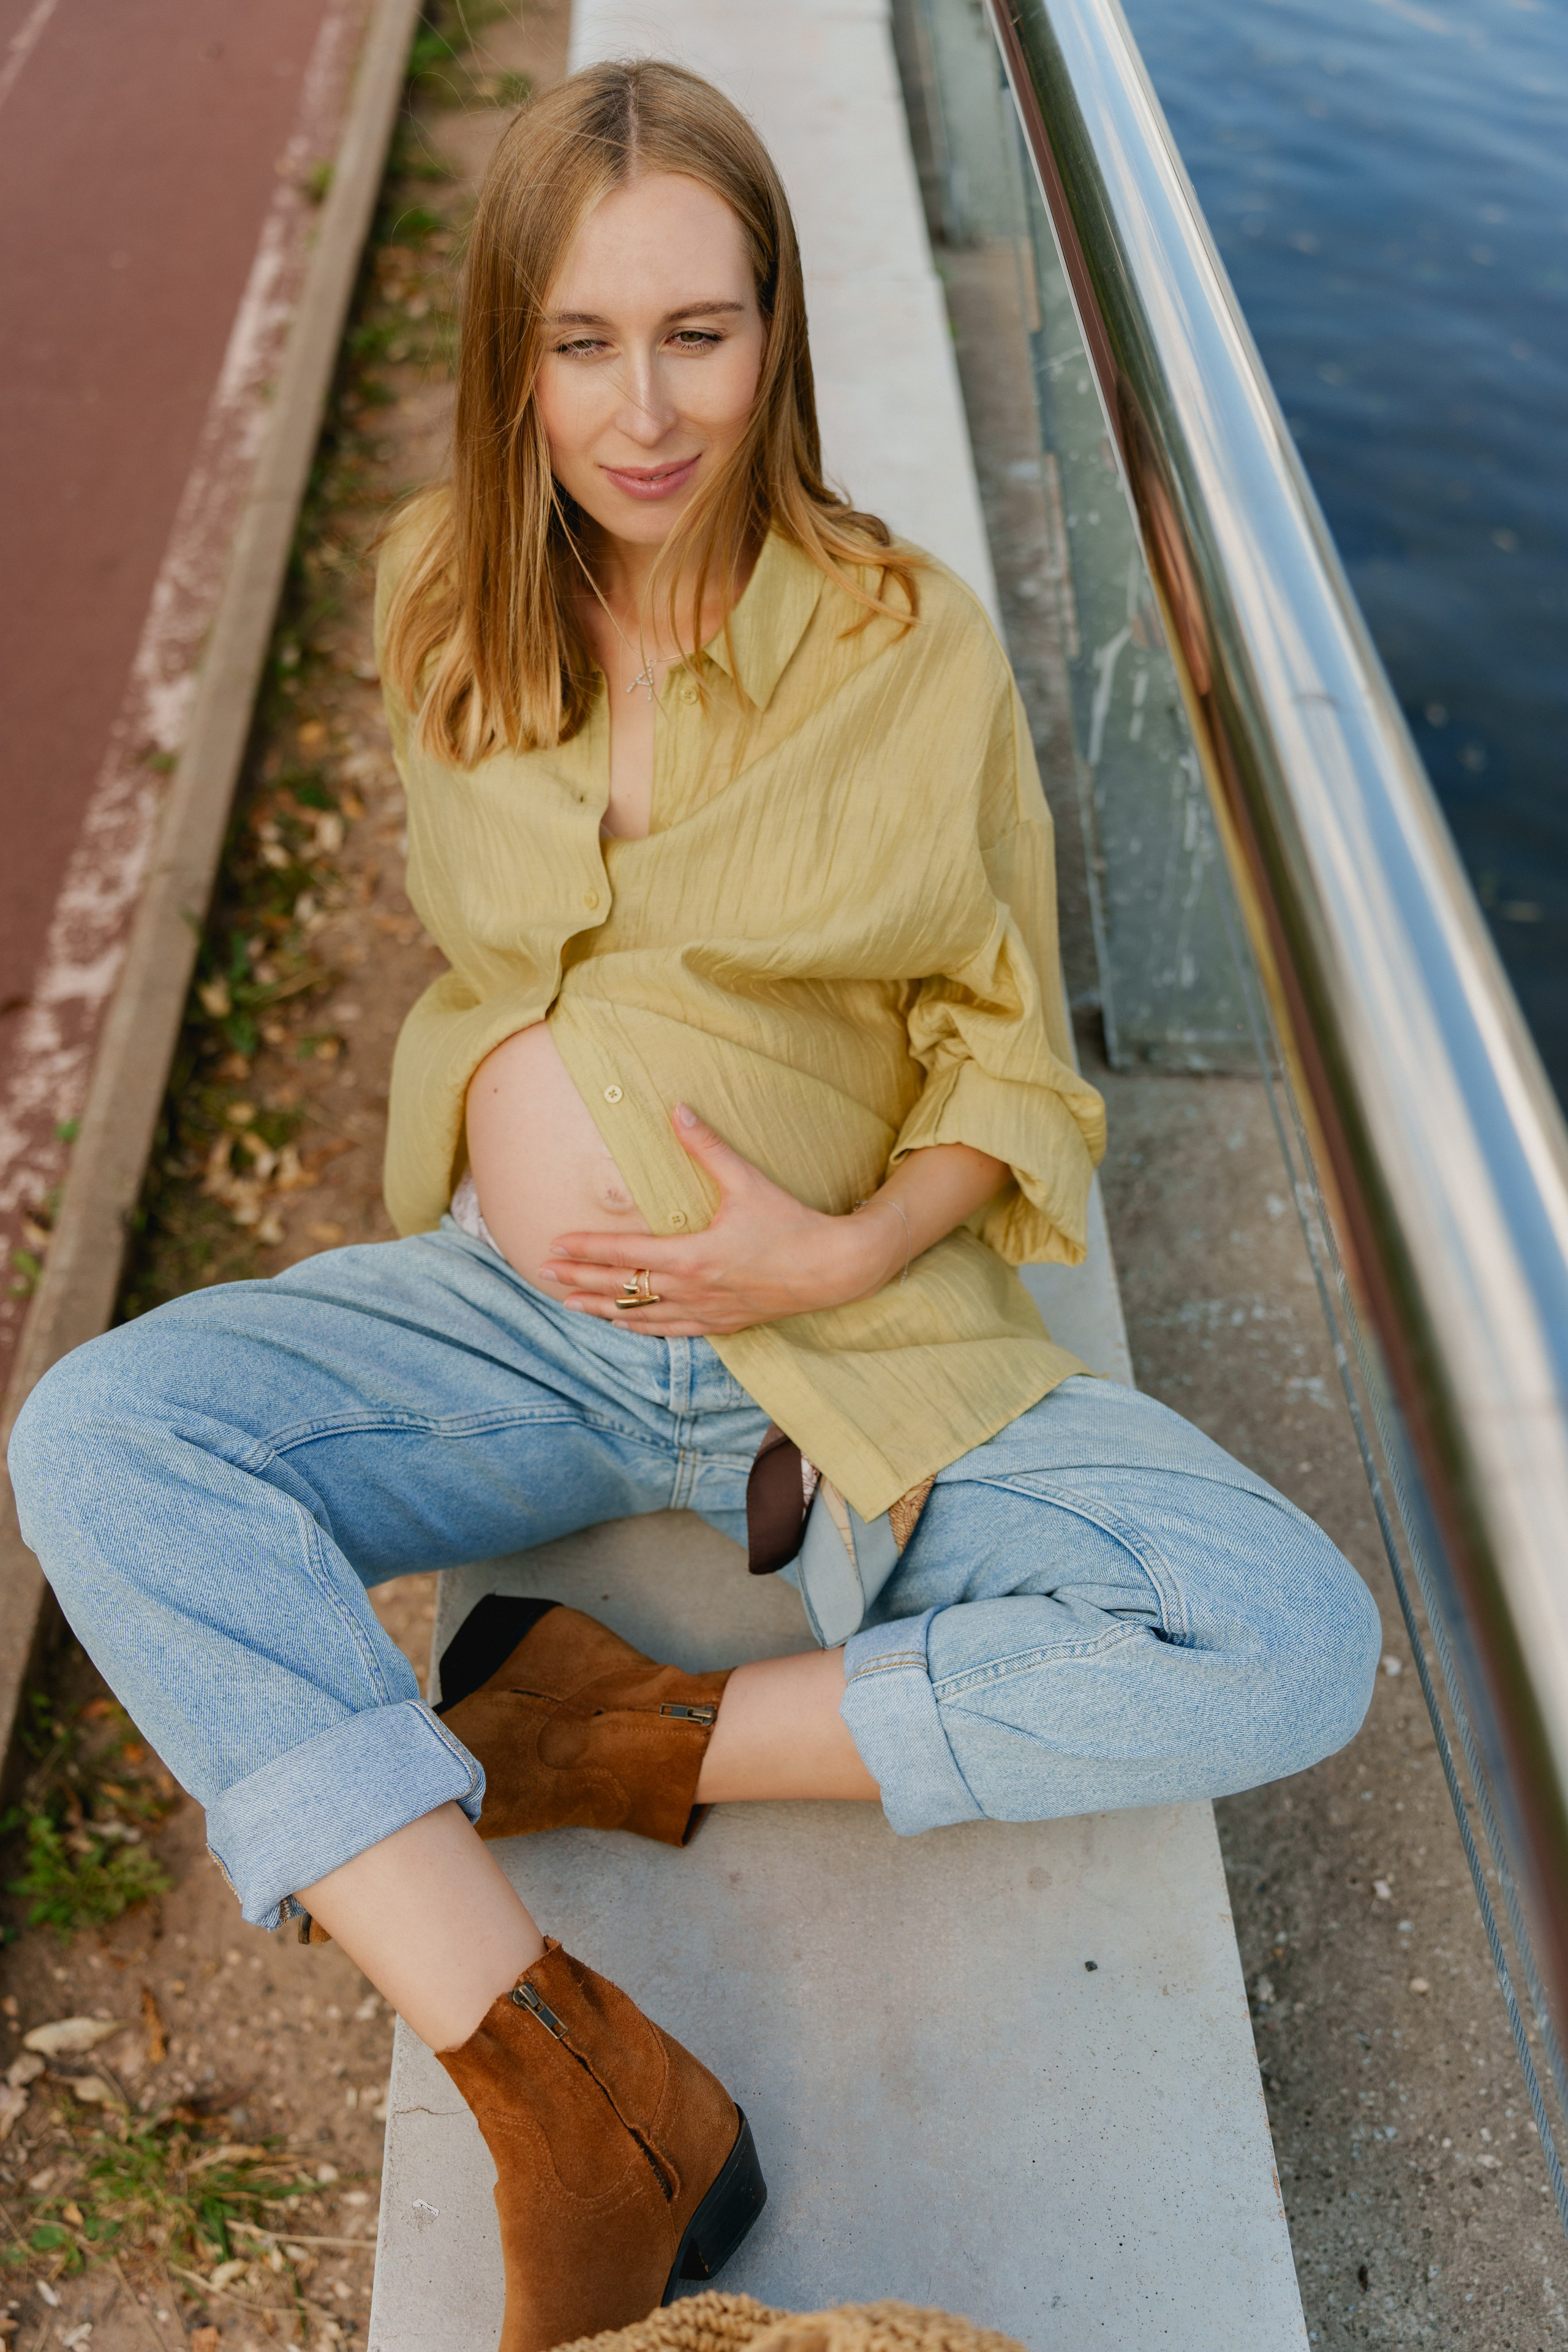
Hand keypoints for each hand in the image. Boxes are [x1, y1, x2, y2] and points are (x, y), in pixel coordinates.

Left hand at [536, 1104, 902, 1335]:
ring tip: (570, 1303)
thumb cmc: (790, 1224)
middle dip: (580, 1278)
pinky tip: (625, 1326)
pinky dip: (641, 1328)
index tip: (555, 1243)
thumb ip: (708, 1148)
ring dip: (602, 1308)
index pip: (625, 1253)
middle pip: (623, 1287)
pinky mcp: (721, 1324)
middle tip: (544, 1271)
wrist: (832, 1270)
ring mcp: (705, 1311)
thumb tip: (678, 1111)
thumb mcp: (747, 1182)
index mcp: (693, 1256)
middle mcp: (692, 1289)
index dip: (588, 1248)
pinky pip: (670, 1331)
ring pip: (641, 1316)